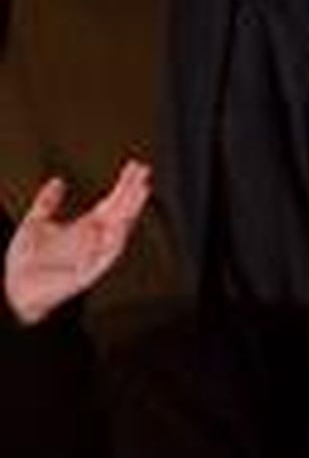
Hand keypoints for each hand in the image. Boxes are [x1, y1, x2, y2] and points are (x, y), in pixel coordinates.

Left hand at [7, 160, 154, 325]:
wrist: (15, 289)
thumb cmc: (26, 262)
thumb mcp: (35, 222)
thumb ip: (48, 202)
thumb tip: (58, 181)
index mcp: (85, 227)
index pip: (111, 202)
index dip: (124, 185)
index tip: (134, 167)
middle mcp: (95, 239)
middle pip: (121, 210)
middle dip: (133, 191)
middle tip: (144, 171)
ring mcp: (96, 254)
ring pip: (120, 228)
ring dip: (132, 210)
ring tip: (141, 191)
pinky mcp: (91, 270)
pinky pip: (108, 253)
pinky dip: (115, 238)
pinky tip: (120, 222)